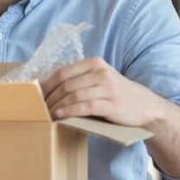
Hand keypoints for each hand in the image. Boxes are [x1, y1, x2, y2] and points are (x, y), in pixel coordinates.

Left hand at [40, 57, 158, 128]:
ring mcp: (107, 87)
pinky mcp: (111, 103)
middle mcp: (101, 72)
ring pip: (73, 94)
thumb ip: (80, 81)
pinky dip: (69, 110)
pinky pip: (85, 106)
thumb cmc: (117, 95)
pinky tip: (60, 116)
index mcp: (95, 63)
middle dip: (49, 97)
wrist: (146, 107)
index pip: (63, 72)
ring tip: (46, 115)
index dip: (46, 84)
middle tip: (37, 109)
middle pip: (66, 83)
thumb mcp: (99, 81)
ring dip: (56, 105)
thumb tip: (48, 89)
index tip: (34, 95)